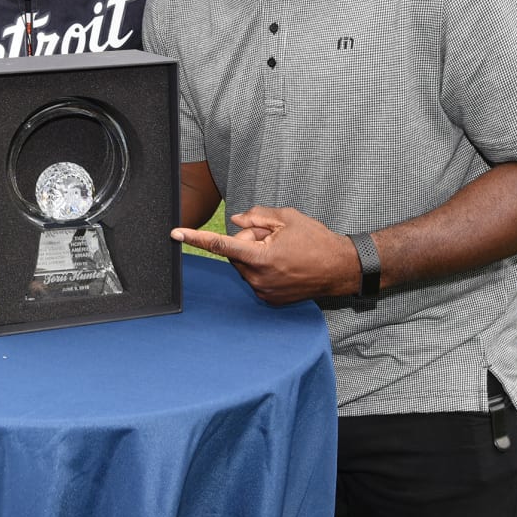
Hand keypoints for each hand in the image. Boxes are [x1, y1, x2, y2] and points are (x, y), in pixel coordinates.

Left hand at [170, 205, 357, 304]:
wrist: (340, 268)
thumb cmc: (316, 240)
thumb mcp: (287, 218)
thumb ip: (256, 217)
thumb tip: (234, 221)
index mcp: (261, 257)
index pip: (221, 245)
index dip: (196, 238)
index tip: (176, 234)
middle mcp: (258, 278)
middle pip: (235, 253)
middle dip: (247, 241)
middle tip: (273, 237)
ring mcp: (263, 291)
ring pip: (244, 266)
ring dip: (255, 256)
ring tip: (282, 253)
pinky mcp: (269, 299)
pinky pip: (254, 278)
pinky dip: (262, 269)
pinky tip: (284, 265)